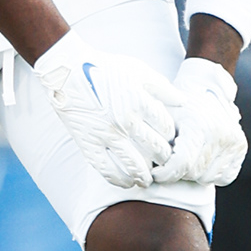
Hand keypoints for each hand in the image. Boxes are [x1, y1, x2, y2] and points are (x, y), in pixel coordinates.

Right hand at [34, 30, 181, 189]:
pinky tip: (127, 183)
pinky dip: (119, 180)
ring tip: (149, 181)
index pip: (165, 127)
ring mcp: (106, 134)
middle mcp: (124, 120)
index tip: (169, 140)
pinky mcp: (88, 143)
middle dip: (164, 159)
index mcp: (139, 101)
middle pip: (154, 148)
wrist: (67, 71)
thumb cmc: (105, 68)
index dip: (171, 136)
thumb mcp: (137, 69)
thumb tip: (183, 102)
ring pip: (134, 164)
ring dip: (145, 176)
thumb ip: (162, 87)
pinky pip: (106, 169)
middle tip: (165, 163)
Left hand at [152, 57, 247, 187]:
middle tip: (170, 161)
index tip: (156, 173)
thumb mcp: (163, 116)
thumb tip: (146, 167)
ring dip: (194, 174)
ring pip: (208, 179)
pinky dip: (212, 174)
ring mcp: (234, 141)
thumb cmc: (178, 105)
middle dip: (178, 172)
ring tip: (186, 157)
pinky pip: (225, 177)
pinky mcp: (241, 147)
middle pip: (194, 173)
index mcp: (200, 125)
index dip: (165, 174)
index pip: (182, 164)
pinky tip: (202, 161)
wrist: (204, 86)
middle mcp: (221, 134)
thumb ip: (157, 141)